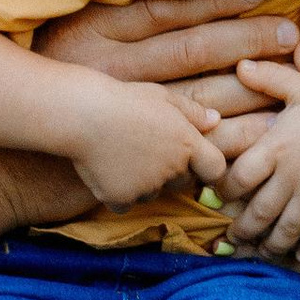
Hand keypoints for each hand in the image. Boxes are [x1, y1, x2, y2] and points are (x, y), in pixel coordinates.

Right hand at [40, 0, 299, 124]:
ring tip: (290, 83)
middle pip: (194, 51)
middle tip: (292, 35)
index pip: (171, 9)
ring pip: (198, 100)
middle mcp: (111, 67)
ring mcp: (122, 113)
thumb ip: (120, 15)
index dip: (219, 1)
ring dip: (248, 93)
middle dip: (247, 42)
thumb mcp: (77, 34)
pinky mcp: (129, 145)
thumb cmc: (49, 78)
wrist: (11, 149)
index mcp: (99, 29)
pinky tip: (259, 135)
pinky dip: (225, 143)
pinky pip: (185, 148)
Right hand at [65, 80, 227, 215]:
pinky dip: (117, 193)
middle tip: (147, 148)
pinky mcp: (120, 199)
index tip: (194, 160)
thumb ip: (192, 111)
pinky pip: (125, 204)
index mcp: (187, 144)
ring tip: (122, 153)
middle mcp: (172, 170)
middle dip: (172, 172)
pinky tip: (106, 169)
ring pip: (152, 194)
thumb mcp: (162, 96)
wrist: (83, 114)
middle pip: (183, 182)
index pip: (216, 168)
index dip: (207, 166)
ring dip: (144, 183)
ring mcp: (146, 188)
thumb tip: (215, 120)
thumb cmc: (124, 99)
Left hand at [215, 82, 299, 258]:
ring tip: (263, 251)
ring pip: (283, 229)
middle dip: (241, 229)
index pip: (236, 177)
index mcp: (276, 146)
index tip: (218, 199)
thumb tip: (241, 65)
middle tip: (232, 239)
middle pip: (256, 211)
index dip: (224, 192)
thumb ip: (270, 79)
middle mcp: (290, 174)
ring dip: (270, 245)